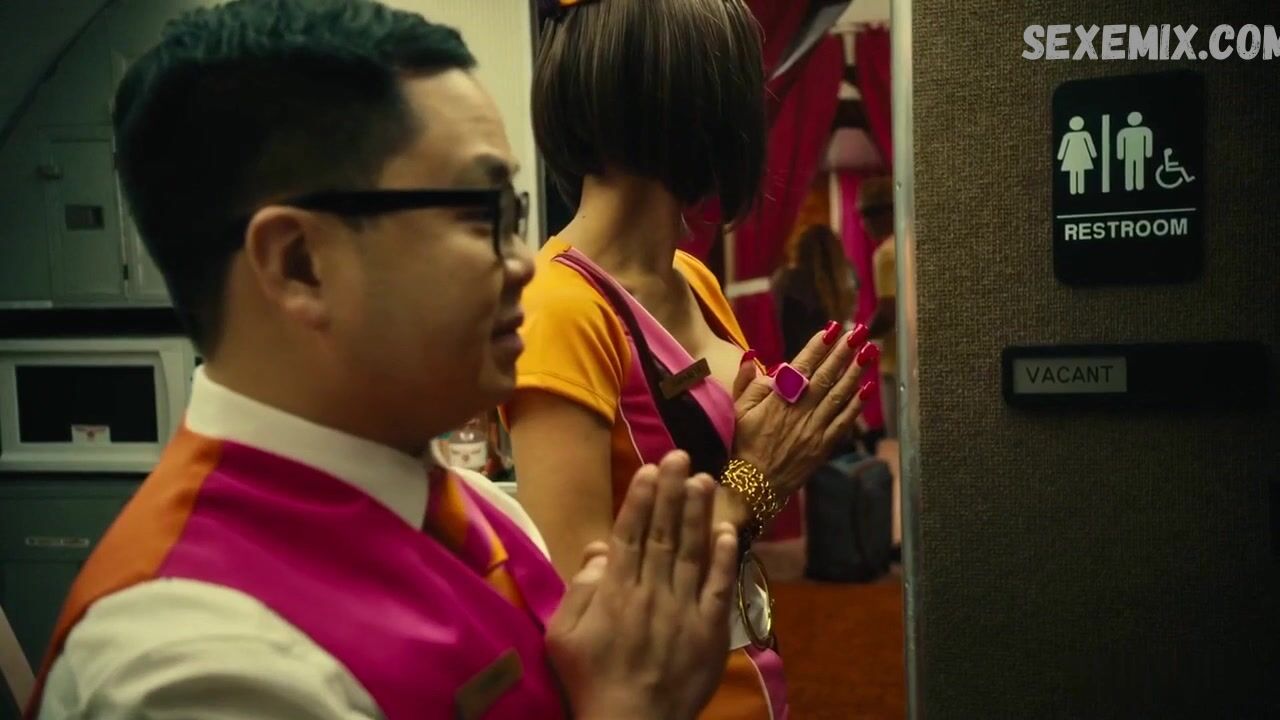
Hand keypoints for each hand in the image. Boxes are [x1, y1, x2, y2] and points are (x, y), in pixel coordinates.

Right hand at [545, 451, 739, 719]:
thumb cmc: (589, 682)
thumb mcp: (564, 638)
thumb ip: (580, 590)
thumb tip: (600, 550)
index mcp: (615, 593)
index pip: (630, 535)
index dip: (641, 500)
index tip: (650, 470)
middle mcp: (651, 593)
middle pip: (663, 533)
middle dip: (672, 492)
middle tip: (681, 456)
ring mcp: (683, 611)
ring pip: (693, 551)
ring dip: (699, 513)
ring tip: (705, 479)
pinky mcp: (709, 631)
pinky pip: (718, 587)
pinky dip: (724, 558)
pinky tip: (728, 530)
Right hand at [730, 324, 873, 502]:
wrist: (754, 487)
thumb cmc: (742, 447)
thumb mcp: (736, 412)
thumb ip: (747, 384)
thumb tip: (752, 357)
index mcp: (778, 401)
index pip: (801, 368)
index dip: (817, 347)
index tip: (830, 329)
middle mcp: (800, 412)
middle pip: (826, 377)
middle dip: (843, 353)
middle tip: (858, 333)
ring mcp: (814, 429)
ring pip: (839, 395)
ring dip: (856, 372)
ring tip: (869, 352)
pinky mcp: (823, 446)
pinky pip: (844, 421)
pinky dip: (857, 404)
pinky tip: (868, 388)